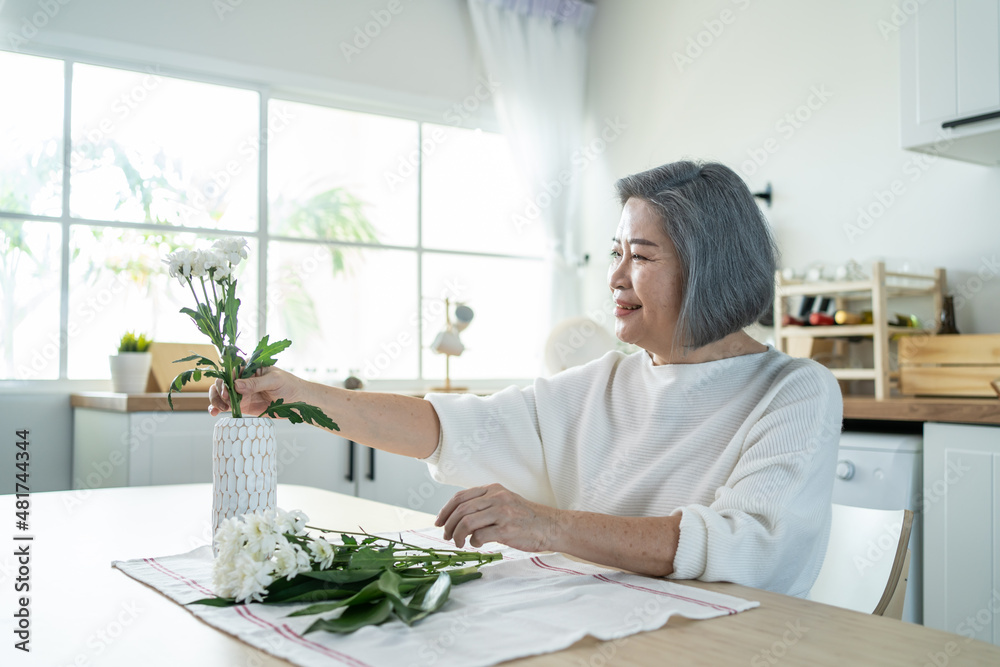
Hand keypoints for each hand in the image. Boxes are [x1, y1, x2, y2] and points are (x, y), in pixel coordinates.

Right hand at [208, 366, 302, 416]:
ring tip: (219, 409)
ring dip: (216, 400)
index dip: (226, 380)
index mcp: (251, 367)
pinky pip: (227, 406)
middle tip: (224, 402)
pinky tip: (214, 412)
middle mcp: (243, 378)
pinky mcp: (243, 405)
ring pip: (221, 394)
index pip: (232, 370)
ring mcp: (241, 392)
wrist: (299, 402)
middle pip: (223, 382)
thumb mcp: (274, 381)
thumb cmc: (290, 385)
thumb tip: (236, 385)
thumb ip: (256, 383)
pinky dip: (218, 408)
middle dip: (219, 391)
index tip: (227, 391)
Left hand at [435, 483, 559, 552]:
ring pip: (466, 522)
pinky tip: (477, 545)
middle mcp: (496, 498)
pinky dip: (473, 542)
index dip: (445, 510)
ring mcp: (502, 513)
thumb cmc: (526, 518)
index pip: (460, 497)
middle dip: (448, 525)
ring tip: (458, 543)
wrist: (551, 526)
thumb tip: (458, 518)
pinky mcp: (506, 530)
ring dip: (457, 535)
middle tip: (446, 536)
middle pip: (460, 510)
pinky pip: (479, 536)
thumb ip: (483, 504)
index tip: (439, 521)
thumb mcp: (504, 502)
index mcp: (493, 489)